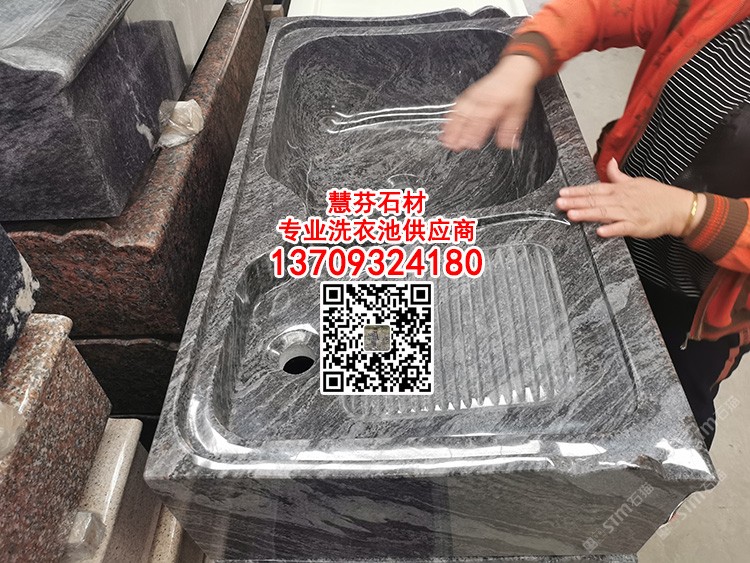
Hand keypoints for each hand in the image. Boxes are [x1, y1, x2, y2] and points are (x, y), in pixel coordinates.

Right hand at [440, 55, 541, 150]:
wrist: (513, 71)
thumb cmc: (516, 91)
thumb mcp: (519, 112)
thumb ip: (510, 130)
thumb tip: (508, 145)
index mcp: (496, 104)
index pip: (483, 121)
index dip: (475, 134)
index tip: (470, 145)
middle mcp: (483, 99)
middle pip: (468, 117)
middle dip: (459, 133)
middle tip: (453, 146)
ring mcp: (474, 95)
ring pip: (460, 111)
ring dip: (451, 126)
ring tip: (446, 139)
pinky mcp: (469, 94)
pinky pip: (457, 104)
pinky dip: (450, 115)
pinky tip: (445, 124)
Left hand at [555, 158, 705, 237]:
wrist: (679, 208)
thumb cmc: (658, 195)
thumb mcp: (636, 181)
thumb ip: (617, 176)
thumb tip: (608, 163)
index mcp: (619, 189)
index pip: (594, 189)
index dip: (577, 191)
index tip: (562, 192)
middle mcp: (621, 200)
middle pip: (594, 201)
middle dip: (575, 202)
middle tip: (558, 203)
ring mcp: (628, 213)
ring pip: (604, 213)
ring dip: (587, 214)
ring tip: (571, 215)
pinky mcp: (637, 226)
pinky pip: (622, 228)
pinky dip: (611, 230)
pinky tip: (599, 232)